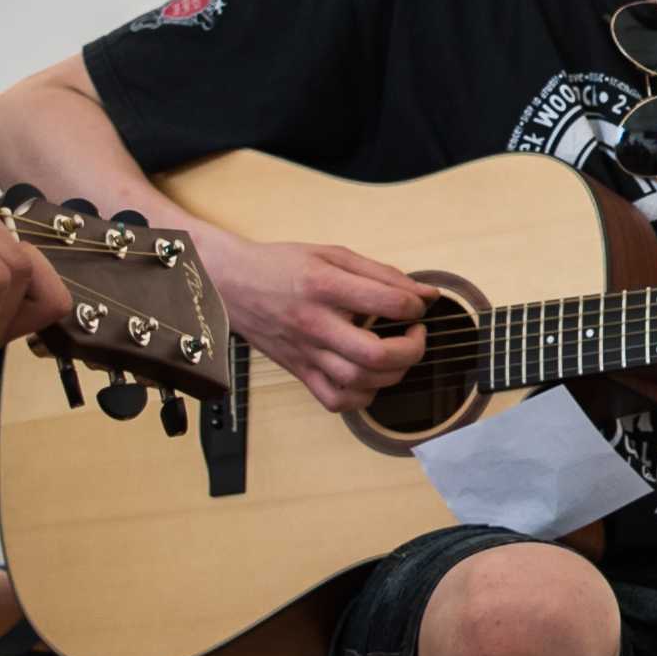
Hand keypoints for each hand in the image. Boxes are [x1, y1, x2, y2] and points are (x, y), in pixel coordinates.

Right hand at [200, 229, 428, 414]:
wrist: (231, 283)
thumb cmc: (282, 265)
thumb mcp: (333, 255)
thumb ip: (382, 274)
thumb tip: (425, 294)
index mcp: (325, 286)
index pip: (388, 303)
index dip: (415, 306)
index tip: (417, 305)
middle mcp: (315, 323)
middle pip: (375, 355)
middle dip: (411, 350)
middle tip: (415, 335)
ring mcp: (305, 352)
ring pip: (358, 382)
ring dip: (392, 373)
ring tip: (396, 354)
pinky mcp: (298, 371)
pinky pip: (335, 401)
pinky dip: (362, 396)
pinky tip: (369, 377)